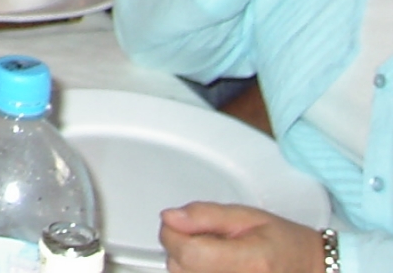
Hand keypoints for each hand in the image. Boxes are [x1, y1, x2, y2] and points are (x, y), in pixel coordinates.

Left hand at [160, 204, 324, 272]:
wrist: (310, 269)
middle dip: (182, 246)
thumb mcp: (248, 216)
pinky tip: (216, 266)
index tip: (179, 223)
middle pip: (180, 267)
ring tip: (216, 253)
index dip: (174, 233)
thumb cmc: (286, 244)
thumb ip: (205, 215)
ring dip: (190, 262)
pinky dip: (197, 272)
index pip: (187, 252)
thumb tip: (171, 217)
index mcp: (249, 261)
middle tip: (207, 237)